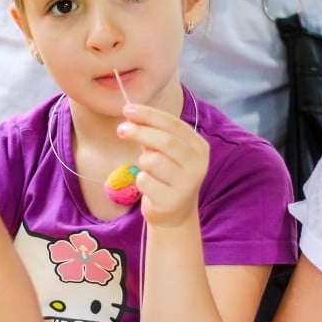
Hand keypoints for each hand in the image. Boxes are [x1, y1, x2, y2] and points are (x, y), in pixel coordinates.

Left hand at [117, 103, 208, 227]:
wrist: (174, 213)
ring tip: (147, 169)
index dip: (149, 114)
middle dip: (139, 131)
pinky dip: (140, 180)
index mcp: (199, 147)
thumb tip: (131, 113)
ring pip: (152, 161)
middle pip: (165, 141)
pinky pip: (145, 180)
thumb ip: (153, 132)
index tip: (127, 108)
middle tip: (121, 129)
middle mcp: (198, 165)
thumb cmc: (167, 174)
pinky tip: (150, 187)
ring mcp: (187, 184)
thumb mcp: (165, 151)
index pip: (173, 124)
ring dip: (142, 162)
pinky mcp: (172, 201)